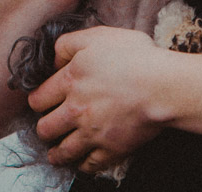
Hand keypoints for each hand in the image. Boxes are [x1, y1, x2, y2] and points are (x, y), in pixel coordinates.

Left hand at [28, 26, 171, 174]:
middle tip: (49, 126)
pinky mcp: (111, 150)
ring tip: (56, 152)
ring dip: (57, 153)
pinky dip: (83, 164)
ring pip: (62, 151)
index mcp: (69, 82)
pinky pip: (89, 165)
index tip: (41, 102)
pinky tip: (83, 160)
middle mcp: (75, 111)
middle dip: (44, 128)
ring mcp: (92, 133)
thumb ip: (68, 44)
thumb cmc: (135, 57)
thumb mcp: (97, 36)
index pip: (37, 99)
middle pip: (45, 128)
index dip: (37, 100)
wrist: (163, 86)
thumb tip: (53, 60)